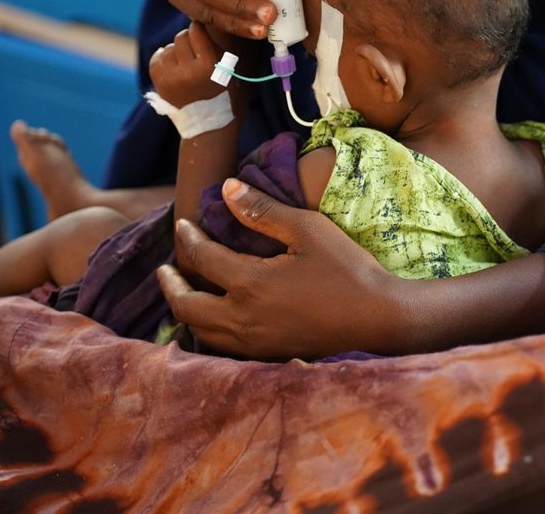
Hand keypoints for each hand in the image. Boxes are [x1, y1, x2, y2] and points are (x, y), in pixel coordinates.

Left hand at [148, 21, 238, 108]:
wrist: (207, 123)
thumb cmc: (221, 90)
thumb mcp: (226, 68)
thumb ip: (212, 45)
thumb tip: (194, 22)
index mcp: (209, 66)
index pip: (196, 31)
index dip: (198, 28)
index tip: (199, 30)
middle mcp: (189, 71)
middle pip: (181, 37)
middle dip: (187, 40)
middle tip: (193, 49)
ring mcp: (172, 78)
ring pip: (169, 48)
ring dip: (176, 51)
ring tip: (185, 63)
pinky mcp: (160, 83)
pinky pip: (157, 58)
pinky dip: (164, 58)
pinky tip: (173, 65)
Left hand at [156, 178, 405, 359]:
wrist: (378, 319)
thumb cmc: (347, 269)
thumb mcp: (308, 229)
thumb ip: (264, 211)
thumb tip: (226, 189)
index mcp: (250, 283)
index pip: (202, 258)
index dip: (188, 238)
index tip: (183, 225)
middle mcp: (242, 318)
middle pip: (186, 304)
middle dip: (171, 283)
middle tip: (166, 268)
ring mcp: (253, 342)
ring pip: (201, 331)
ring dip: (186, 309)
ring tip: (186, 292)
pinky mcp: (267, 355)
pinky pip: (221, 347)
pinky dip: (208, 331)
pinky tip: (215, 320)